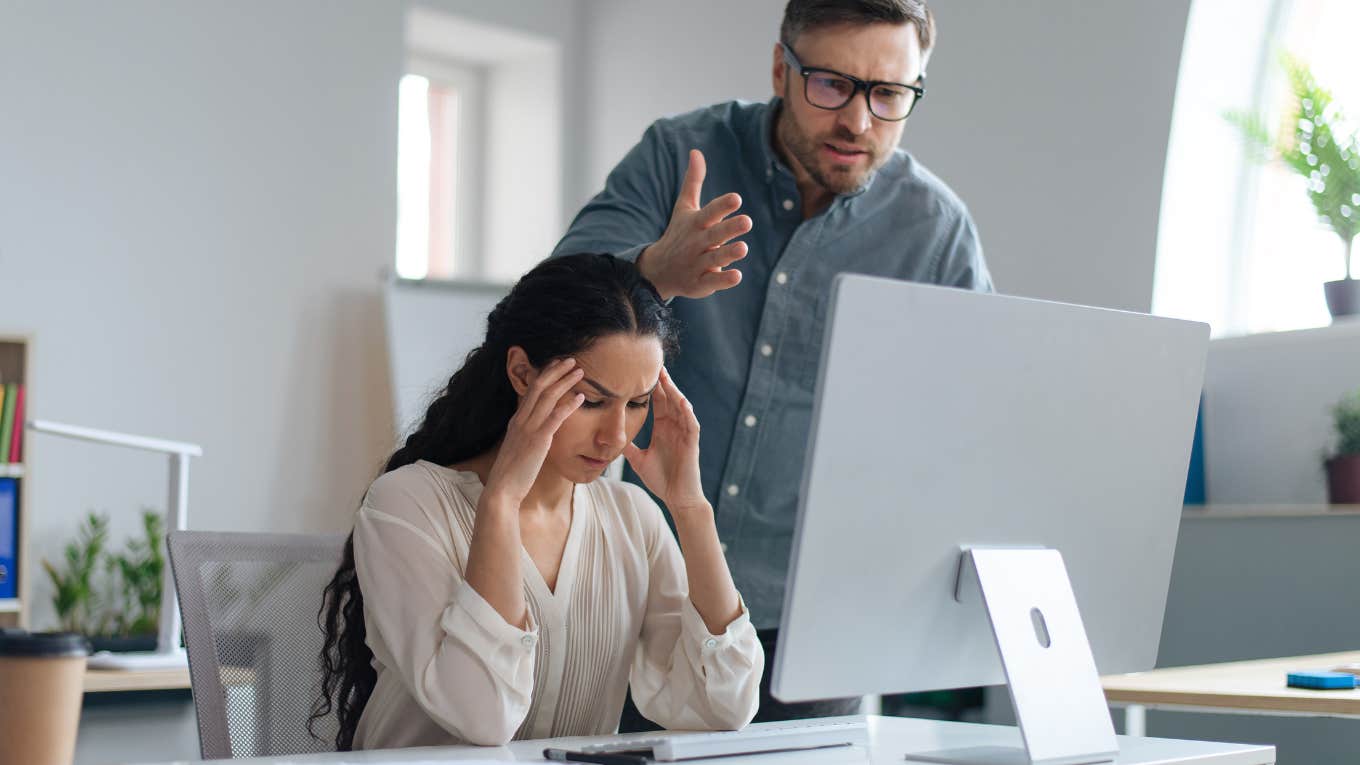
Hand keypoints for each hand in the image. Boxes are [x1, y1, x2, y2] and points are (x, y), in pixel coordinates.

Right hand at [484, 358, 583, 506]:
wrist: (502, 489)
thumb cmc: (512, 473)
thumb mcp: (518, 448)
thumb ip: (527, 436)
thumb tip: (538, 432)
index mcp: (516, 421)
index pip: (530, 390)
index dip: (544, 375)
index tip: (556, 365)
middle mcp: (521, 420)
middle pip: (539, 386)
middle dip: (556, 370)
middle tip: (571, 360)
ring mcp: (529, 429)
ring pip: (548, 396)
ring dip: (565, 381)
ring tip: (580, 371)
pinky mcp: (538, 440)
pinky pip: (556, 417)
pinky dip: (569, 404)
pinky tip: (581, 397)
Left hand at [623, 367, 707, 512]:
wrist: (677, 498)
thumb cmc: (661, 479)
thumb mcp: (639, 460)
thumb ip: (628, 447)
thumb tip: (611, 438)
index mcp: (663, 428)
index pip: (657, 402)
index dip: (651, 386)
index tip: (641, 370)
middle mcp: (674, 427)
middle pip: (669, 398)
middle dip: (663, 382)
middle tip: (654, 363)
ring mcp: (684, 434)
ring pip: (680, 407)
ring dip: (674, 392)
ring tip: (666, 377)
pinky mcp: (691, 443)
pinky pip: (691, 424)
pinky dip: (687, 412)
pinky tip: (680, 401)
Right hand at [638, 149, 750, 300]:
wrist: (658, 270)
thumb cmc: (678, 233)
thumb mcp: (684, 207)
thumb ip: (693, 181)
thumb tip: (696, 151)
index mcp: (695, 224)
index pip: (710, 212)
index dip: (722, 206)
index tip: (736, 198)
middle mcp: (696, 243)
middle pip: (715, 235)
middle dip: (730, 228)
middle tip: (748, 221)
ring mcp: (697, 264)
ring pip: (715, 259)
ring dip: (728, 254)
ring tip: (743, 248)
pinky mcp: (699, 283)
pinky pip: (712, 282)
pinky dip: (723, 280)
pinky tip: (737, 276)